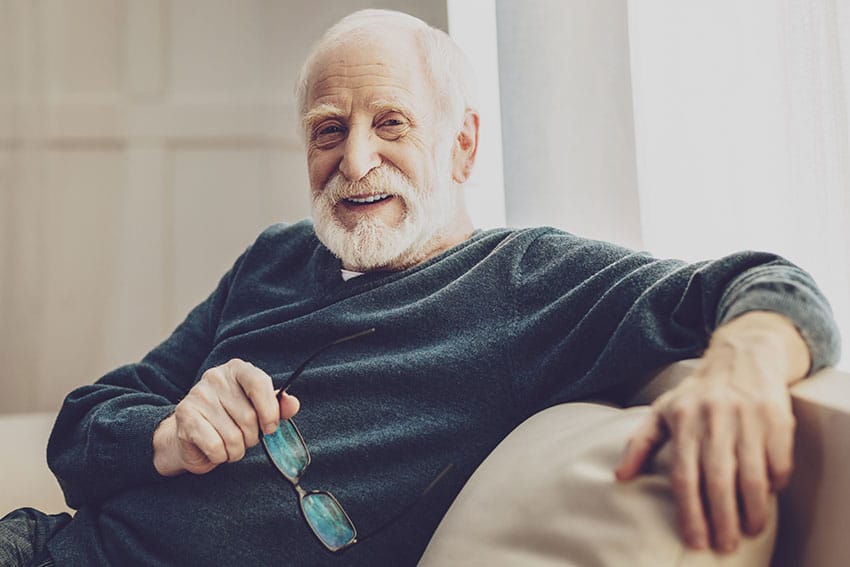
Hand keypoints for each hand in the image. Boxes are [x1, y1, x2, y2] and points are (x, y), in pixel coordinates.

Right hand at [153, 359, 299, 475]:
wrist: (191, 436)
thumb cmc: (231, 420)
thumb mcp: (258, 410)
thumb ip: (277, 407)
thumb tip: (293, 404)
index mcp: (237, 369)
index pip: (259, 383)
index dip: (269, 411)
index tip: (270, 427)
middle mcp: (215, 377)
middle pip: (248, 416)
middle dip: (251, 437)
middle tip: (243, 437)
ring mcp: (198, 395)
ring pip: (233, 436)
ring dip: (236, 450)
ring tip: (229, 445)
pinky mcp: (185, 416)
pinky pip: (216, 446)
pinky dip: (220, 456)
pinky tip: (216, 450)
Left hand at [615, 311, 809, 552]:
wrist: (742, 355)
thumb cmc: (697, 392)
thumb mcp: (662, 410)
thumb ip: (639, 443)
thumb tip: (620, 477)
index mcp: (683, 420)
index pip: (684, 476)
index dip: (690, 513)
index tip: (696, 541)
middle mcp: (714, 418)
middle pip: (718, 481)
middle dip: (722, 520)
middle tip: (725, 545)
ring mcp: (747, 417)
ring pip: (752, 476)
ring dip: (753, 510)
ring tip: (749, 531)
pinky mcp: (776, 417)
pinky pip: (778, 461)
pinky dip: (775, 485)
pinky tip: (768, 498)